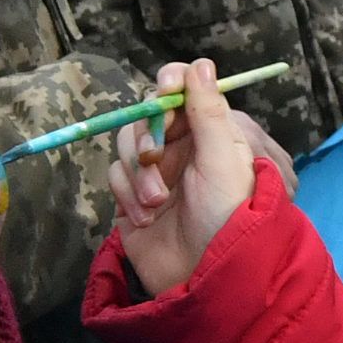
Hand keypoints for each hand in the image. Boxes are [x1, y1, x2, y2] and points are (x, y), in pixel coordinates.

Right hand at [111, 61, 260, 296]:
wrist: (208, 279)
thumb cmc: (228, 217)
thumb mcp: (224, 159)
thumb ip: (208, 111)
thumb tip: (200, 63)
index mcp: (208, 133)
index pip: (181, 90)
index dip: (169, 84)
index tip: (165, 91)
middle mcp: (181, 149)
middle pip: (145, 116)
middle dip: (146, 136)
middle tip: (155, 158)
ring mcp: (155, 174)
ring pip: (125, 147)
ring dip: (137, 174)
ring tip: (157, 203)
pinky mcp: (132, 200)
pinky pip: (115, 178)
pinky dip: (126, 196)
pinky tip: (146, 219)